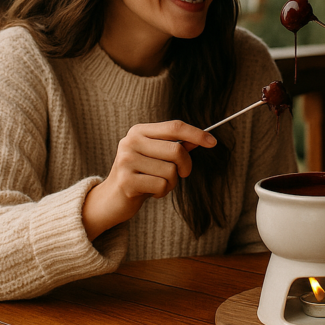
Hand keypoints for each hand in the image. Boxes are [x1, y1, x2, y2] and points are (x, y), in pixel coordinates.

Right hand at [82, 121, 215, 240]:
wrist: (111, 198)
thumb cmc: (139, 174)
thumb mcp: (156, 156)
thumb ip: (176, 146)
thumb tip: (202, 139)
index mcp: (139, 131)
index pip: (174, 126)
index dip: (196, 133)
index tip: (213, 142)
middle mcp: (131, 142)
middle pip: (176, 150)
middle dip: (186, 166)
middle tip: (181, 174)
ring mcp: (127, 161)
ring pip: (171, 171)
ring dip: (171, 182)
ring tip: (158, 183)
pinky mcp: (127, 181)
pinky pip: (161, 186)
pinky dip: (162, 192)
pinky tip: (150, 192)